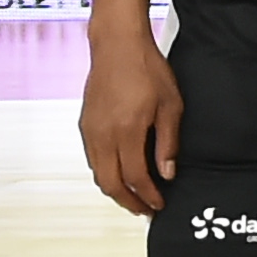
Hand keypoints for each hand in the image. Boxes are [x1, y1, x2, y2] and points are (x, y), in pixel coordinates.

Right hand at [79, 23, 179, 214]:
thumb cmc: (146, 69)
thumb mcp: (171, 106)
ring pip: (98, 173)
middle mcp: (103, 134)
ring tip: (135, 197)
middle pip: (111, 183)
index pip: (136, 177)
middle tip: (145, 210)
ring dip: (115, 189)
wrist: (117, 46)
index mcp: (127, 131)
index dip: (148, 196)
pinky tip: (121, 173)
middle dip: (128, 202)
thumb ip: (168, 142)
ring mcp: (90, 130)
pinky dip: (106, 173)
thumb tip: (167, 173)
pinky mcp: (85, 124)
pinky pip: (93, 159)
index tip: (159, 204)